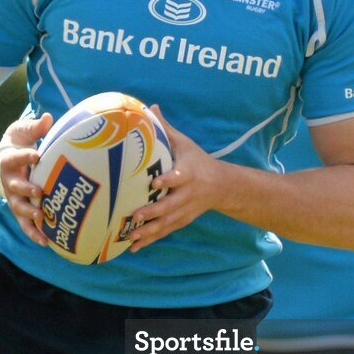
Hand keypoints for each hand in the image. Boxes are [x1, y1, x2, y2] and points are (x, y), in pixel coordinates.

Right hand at [0, 112, 53, 246]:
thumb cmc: (15, 146)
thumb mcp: (20, 132)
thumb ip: (34, 127)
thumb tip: (48, 117)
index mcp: (9, 160)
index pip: (16, 157)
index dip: (25, 156)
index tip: (37, 154)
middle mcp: (9, 181)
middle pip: (16, 187)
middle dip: (27, 189)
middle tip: (39, 191)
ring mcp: (13, 197)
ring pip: (19, 208)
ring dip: (30, 215)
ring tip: (42, 219)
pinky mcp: (20, 210)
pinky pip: (26, 224)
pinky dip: (34, 233)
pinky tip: (46, 242)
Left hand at [129, 105, 224, 251]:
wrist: (223, 185)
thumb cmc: (197, 160)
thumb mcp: (185, 143)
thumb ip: (166, 129)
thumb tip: (150, 107)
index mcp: (188, 173)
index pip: (178, 177)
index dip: (168, 181)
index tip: (155, 183)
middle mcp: (188, 194)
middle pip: (170, 206)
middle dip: (153, 212)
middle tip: (134, 216)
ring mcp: (185, 210)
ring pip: (166, 223)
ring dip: (148, 232)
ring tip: (130, 237)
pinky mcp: (182, 220)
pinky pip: (165, 232)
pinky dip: (150, 240)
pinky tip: (133, 247)